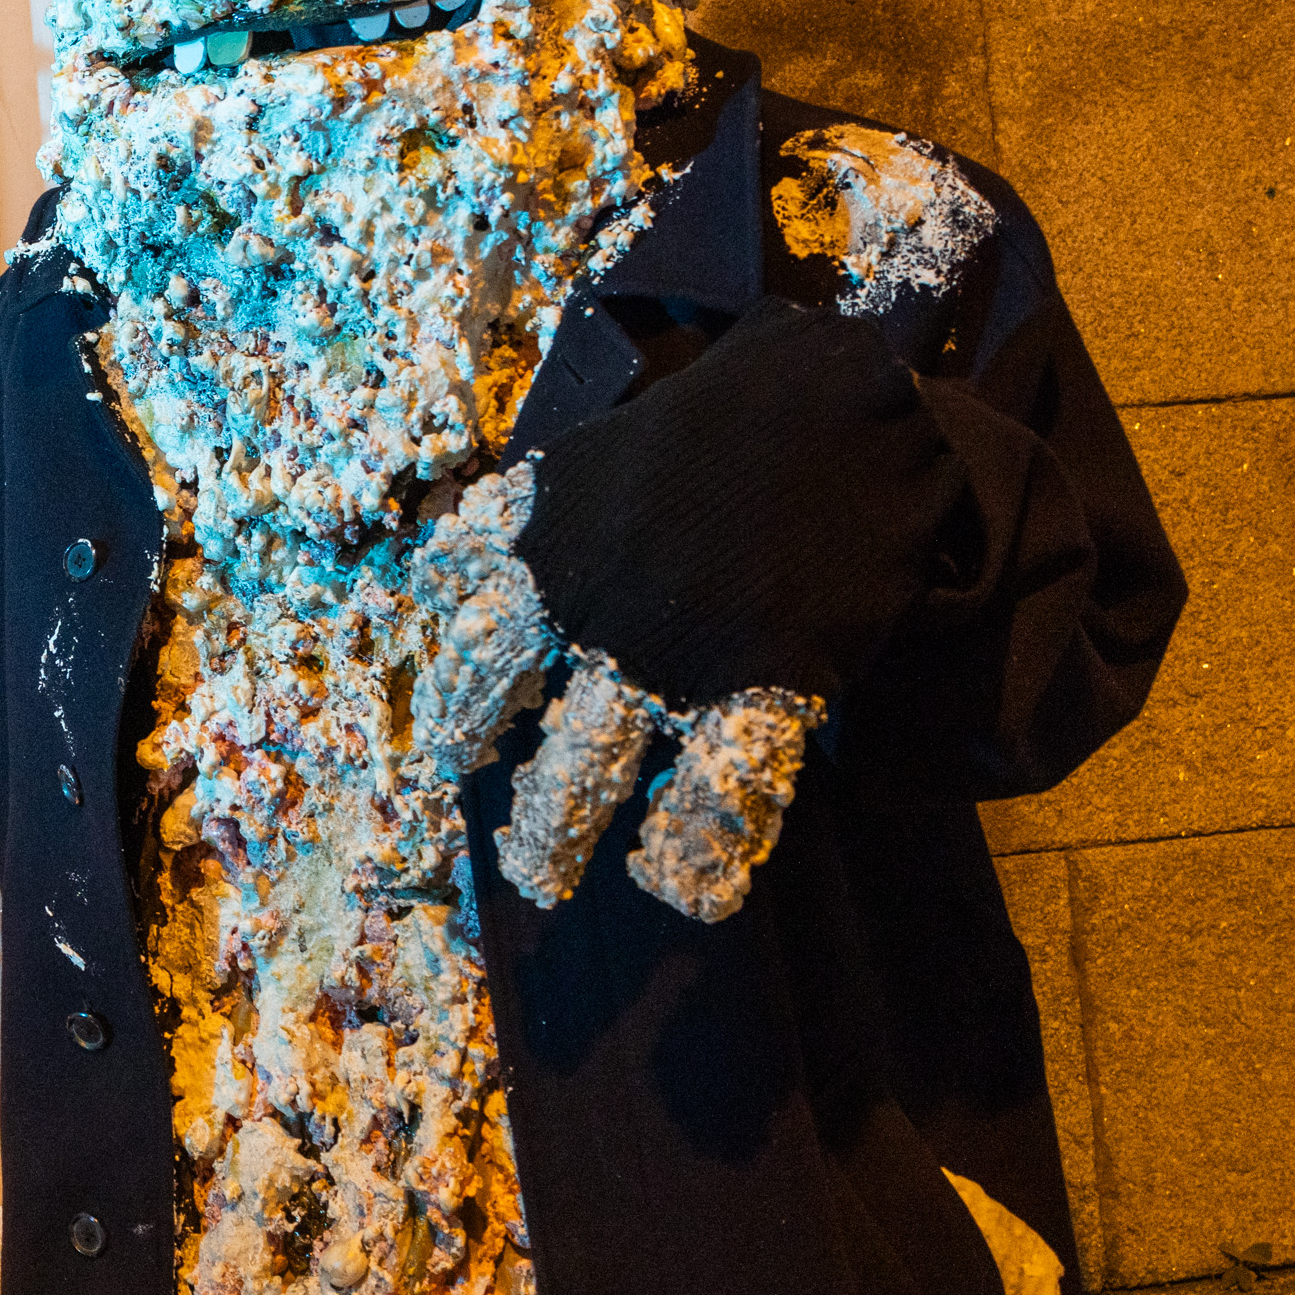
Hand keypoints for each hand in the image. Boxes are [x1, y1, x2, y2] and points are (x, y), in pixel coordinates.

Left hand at [415, 302, 960, 924]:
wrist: (836, 402)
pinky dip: (700, 848)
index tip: (458, 741)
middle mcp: (590, 609)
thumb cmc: (720, 423)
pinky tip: (687, 891)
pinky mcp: (765, 679)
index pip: (473, 640)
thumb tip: (460, 556)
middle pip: (512, 713)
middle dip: (490, 770)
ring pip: (593, 766)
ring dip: (561, 832)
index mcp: (545, 549)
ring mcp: (670, 652)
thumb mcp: (598, 460)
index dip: (461, 698)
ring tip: (546, 880)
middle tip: (494, 832)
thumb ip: (539, 522)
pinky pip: (723, 786)